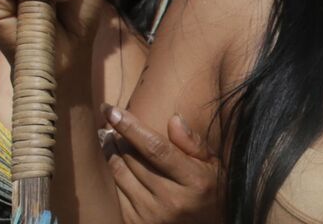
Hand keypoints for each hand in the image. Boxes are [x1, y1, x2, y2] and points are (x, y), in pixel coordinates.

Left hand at [103, 107, 221, 223]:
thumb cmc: (212, 193)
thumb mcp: (215, 167)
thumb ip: (194, 143)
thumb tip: (173, 118)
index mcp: (194, 181)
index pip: (156, 148)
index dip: (131, 127)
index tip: (112, 110)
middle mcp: (172, 200)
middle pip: (133, 159)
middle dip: (117, 134)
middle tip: (110, 116)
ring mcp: (153, 215)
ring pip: (120, 174)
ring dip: (111, 151)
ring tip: (108, 135)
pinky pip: (117, 192)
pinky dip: (114, 172)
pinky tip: (114, 160)